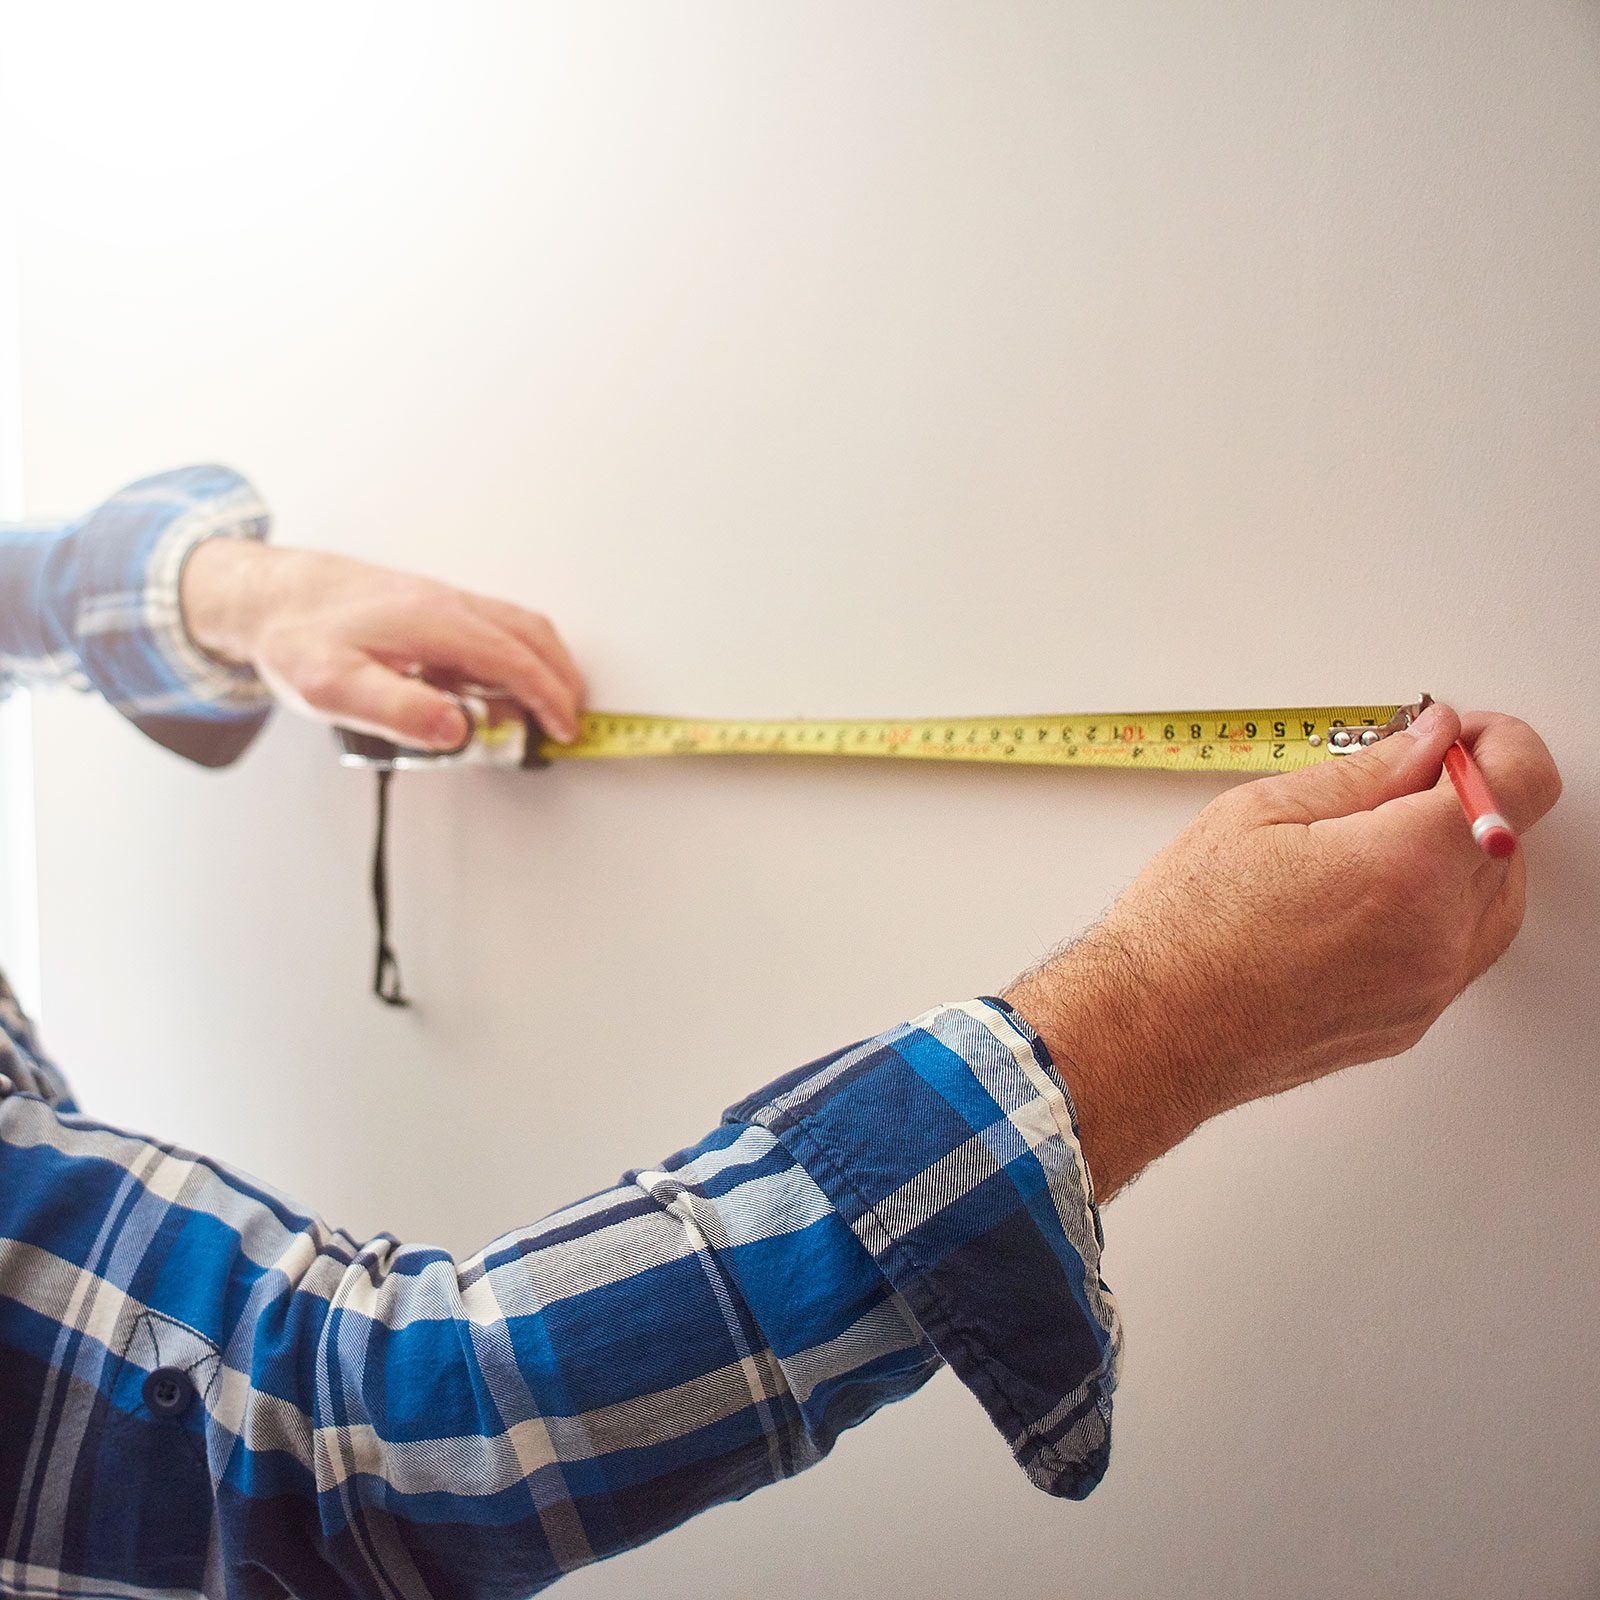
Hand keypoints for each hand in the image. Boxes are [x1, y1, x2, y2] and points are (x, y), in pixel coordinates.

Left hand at [180, 538, 585, 747]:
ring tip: (543, 707)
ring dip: (542, 664)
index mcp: (433, 622)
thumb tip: (458, 729)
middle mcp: (446, 603)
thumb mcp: (333, 687)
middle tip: (567, 722)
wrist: (266, 595)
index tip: (563, 730)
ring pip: (516, 626)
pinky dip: (516, 654)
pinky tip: (496, 685)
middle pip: (530, 635)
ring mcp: (441, 600)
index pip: (514, 660)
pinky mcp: (430, 605)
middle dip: (561, 680)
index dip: (548, 698)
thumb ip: (399, 710)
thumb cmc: (296, 638)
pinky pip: (492, 626)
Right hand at [1004, 703, 1561, 1199]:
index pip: (1521, 781)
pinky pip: (1457, 950)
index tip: (1458, 736)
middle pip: (1510, 838)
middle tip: (1397, 781)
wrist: (1152, 1031)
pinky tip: (1365, 896)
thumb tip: (1427, 741)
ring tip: (1374, 843)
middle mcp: (1437, 933)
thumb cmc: (1186, 929)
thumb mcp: (1261, 813)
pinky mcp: (1410, 1021)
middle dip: (1467, 796)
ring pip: (1494, 899)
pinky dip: (1434, 911)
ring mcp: (1428, 987)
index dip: (1498, 743)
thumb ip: (1365, 771)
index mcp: (1407, 865)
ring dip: (1458, 856)